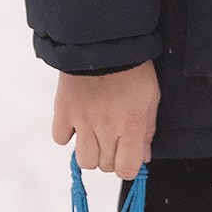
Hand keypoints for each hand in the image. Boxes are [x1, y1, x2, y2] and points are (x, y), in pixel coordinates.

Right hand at [52, 61, 160, 176]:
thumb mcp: (151, 99)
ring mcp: (82, 121)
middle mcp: (106, 128)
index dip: (128, 167)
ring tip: (95, 134)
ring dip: (90, 151)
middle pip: (105, 166)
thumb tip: (144, 157)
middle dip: (111, 157)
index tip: (128, 157)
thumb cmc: (133, 68)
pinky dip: (67, 135)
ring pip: (84, 160)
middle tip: (114, 138)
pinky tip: (77, 122)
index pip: (126, 170)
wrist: (104, 41)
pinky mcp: (63, 110)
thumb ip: (147, 131)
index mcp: (130, 126)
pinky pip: (60, 138)